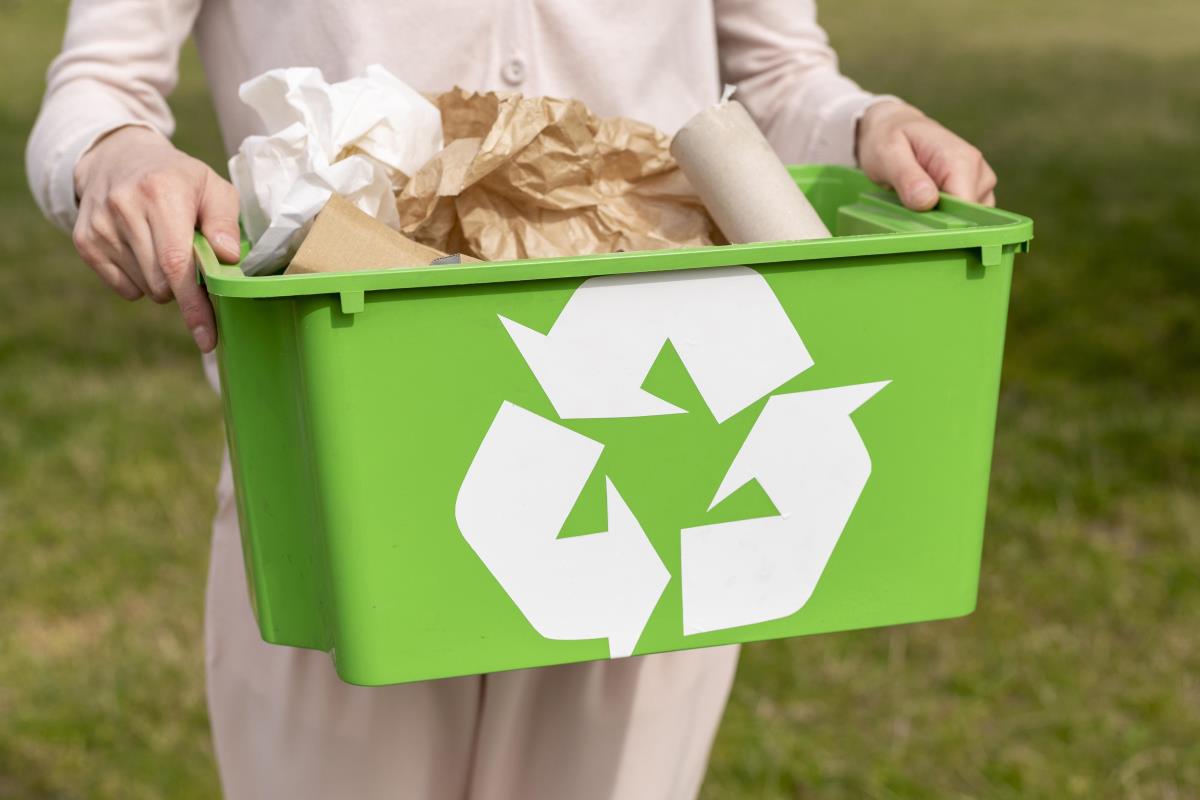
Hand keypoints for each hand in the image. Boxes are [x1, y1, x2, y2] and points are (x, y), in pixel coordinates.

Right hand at [72, 126, 240, 351]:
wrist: (117, 158)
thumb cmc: (178, 178)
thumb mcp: (212, 186)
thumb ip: (225, 221)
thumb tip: (228, 258)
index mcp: (160, 193)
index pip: (176, 263)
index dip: (194, 304)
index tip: (208, 336)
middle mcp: (123, 208)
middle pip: (161, 284)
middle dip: (186, 288)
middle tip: (194, 262)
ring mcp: (100, 227)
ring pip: (145, 289)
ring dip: (165, 283)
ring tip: (165, 247)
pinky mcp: (85, 242)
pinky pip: (125, 288)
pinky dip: (142, 281)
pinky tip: (143, 251)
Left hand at [856, 100, 996, 210]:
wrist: (897, 127)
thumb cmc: (890, 138)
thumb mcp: (888, 154)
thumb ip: (907, 177)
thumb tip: (927, 201)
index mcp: (961, 160)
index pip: (965, 206)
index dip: (944, 224)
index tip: (919, 229)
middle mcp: (978, 172)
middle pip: (968, 217)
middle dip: (940, 224)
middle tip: (908, 213)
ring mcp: (980, 184)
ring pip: (968, 221)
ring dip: (941, 222)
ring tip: (914, 204)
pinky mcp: (975, 194)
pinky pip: (964, 218)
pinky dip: (945, 220)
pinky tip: (924, 208)